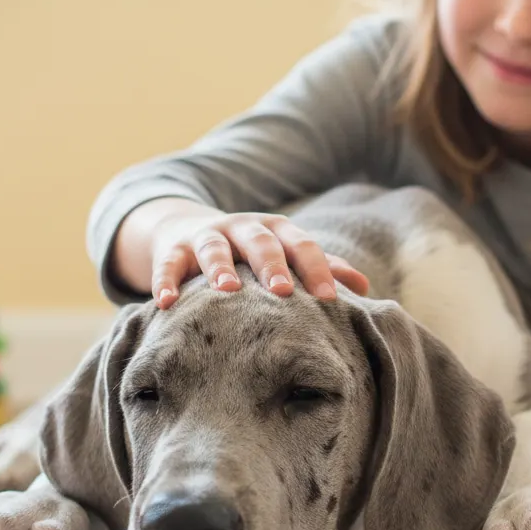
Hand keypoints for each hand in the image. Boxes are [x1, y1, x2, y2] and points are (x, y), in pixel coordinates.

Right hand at [149, 210, 369, 309]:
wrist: (188, 229)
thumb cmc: (248, 253)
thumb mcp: (282, 253)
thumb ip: (319, 267)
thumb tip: (364, 287)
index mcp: (275, 229)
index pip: (301, 244)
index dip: (316, 268)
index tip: (330, 298)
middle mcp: (242, 227)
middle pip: (260, 241)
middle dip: (271, 264)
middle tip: (282, 291)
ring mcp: (206, 235)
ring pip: (213, 246)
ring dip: (219, 266)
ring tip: (226, 289)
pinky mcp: (174, 248)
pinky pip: (169, 264)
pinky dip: (166, 280)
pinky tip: (167, 302)